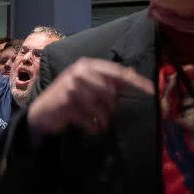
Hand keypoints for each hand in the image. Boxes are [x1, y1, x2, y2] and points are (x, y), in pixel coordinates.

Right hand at [28, 58, 153, 138]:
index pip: (118, 72)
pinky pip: (91, 120)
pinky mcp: (66, 105)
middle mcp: (79, 73)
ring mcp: (71, 88)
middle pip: (111, 92)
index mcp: (86, 64)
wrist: (41, 113)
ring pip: (102, 107)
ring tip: (100, 123)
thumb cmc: (67, 98)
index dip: (136, 83)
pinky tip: (91, 129)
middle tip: (107, 115)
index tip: (152, 91)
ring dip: (104, 120)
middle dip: (113, 108)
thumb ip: (107, 78)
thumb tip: (132, 73)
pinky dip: (94, 128)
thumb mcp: (86, 83)